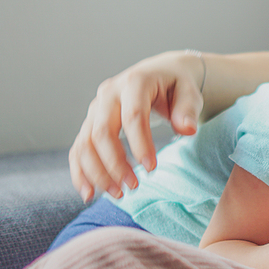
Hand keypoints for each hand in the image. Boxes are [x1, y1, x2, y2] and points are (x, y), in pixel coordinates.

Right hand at [68, 50, 204, 201]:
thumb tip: (187, 130)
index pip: (133, 115)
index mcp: (135, 82)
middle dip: (115, 163)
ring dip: (97, 172)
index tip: (152, 169)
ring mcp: (96, 108)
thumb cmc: (176, 86)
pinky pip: (78, 149)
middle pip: (102, 131)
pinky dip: (80, 172)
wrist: (160, 74)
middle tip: (134, 187)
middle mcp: (109, 93)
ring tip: (118, 194)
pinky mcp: (90, 122)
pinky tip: (89, 193)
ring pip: (85, 143)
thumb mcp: (190, 93)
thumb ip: (188, 110)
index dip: (141, 144)